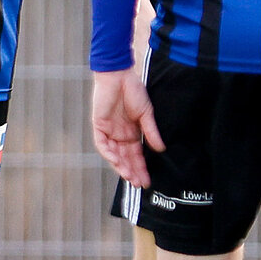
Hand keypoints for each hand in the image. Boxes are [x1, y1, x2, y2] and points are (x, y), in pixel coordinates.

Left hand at [91, 67, 162, 187]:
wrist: (119, 75)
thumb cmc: (133, 91)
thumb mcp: (146, 113)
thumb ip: (151, 132)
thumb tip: (161, 148)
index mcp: (132, 133)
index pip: (137, 155)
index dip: (142, 168)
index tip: (147, 181)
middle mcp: (120, 135)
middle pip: (126, 159)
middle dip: (132, 172)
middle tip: (139, 184)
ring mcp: (109, 131)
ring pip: (114, 155)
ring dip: (121, 166)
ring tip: (129, 177)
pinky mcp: (99, 126)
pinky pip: (102, 144)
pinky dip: (108, 153)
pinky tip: (116, 161)